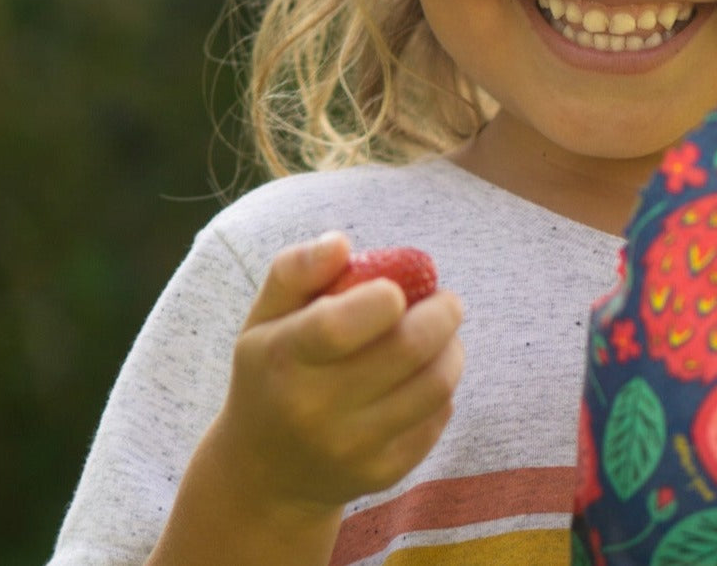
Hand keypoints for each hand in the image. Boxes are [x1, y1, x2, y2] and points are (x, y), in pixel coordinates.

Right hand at [211, 231, 464, 514]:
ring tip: (444, 332)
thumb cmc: (273, 372)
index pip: (339, 326)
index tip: (399, 288)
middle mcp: (315, 410)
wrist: (265, 474)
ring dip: (451, 348)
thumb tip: (341, 242)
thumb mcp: (265, 318)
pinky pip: (438, 417)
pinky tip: (425, 375)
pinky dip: (442, 387)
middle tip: (447, 301)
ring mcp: (352, 448)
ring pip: (435, 384)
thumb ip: (296, 269)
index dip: (385, 298)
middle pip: (407, 349)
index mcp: (284, 359)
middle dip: (442, 313)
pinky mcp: (384, 472)